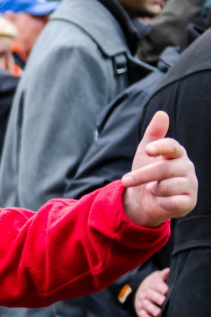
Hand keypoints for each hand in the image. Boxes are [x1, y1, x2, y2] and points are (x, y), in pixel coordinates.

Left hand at [121, 111, 196, 227]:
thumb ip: (153, 134)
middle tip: (125, 180)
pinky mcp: (189, 202)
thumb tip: (161, 113)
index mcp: (177, 154)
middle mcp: (187, 167)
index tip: (147, 150)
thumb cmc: (146, 173)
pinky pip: (172, 202)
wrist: (145, 200)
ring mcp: (191, 185)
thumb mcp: (145, 152)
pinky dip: (161, 202)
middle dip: (141, 175)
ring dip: (153, 190)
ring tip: (153, 190)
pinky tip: (161, 200)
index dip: (160, 147)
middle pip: (164, 169)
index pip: (172, 147)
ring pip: (166, 186)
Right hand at [135, 267, 170, 316]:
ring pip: (146, 306)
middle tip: (163, 301)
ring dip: (152, 309)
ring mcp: (142, 302)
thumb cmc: (153, 285)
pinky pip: (143, 316)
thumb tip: (169, 271)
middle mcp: (145, 293)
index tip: (165, 290)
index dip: (160, 287)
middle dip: (156, 298)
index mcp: (150, 284)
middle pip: (150, 295)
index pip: (155, 285)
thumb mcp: (157, 277)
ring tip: (159, 313)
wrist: (139, 291)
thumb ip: (163, 275)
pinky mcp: (140, 311)